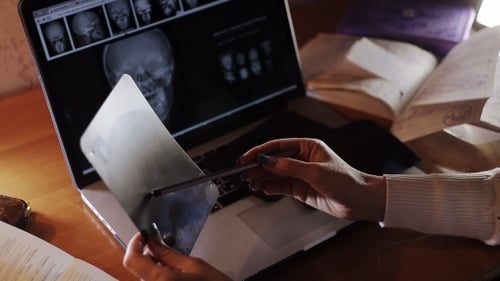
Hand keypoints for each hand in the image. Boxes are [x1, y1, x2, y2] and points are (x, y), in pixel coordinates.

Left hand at [123, 231, 231, 280]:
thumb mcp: (192, 264)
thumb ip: (168, 253)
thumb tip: (151, 241)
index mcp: (160, 280)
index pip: (131, 260)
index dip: (135, 244)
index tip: (144, 235)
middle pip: (138, 267)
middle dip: (148, 253)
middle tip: (162, 243)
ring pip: (144, 274)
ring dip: (153, 264)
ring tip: (173, 261)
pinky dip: (158, 272)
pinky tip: (173, 271)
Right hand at [240, 138, 385, 220]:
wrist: (360, 201)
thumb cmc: (347, 181)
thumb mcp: (317, 172)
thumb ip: (290, 167)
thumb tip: (269, 162)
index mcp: (308, 147)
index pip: (278, 146)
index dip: (261, 151)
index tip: (247, 157)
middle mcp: (303, 159)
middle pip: (274, 161)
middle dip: (258, 167)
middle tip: (244, 173)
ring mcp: (301, 174)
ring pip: (276, 174)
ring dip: (262, 178)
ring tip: (250, 182)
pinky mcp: (301, 188)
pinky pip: (281, 186)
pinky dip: (271, 187)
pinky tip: (262, 188)